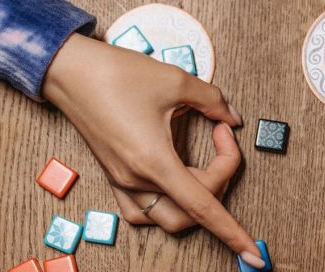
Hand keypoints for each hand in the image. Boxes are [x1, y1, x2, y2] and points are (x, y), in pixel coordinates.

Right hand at [42, 34, 265, 268]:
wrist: (70, 71)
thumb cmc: (116, 74)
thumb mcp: (175, 80)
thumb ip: (212, 101)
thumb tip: (231, 117)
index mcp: (153, 162)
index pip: (203, 208)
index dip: (232, 233)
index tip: (255, 256)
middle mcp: (136, 180)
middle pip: (191, 211)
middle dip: (218, 180)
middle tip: (221, 133)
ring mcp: (122, 181)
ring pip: (167, 217)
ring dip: (194, 198)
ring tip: (202, 156)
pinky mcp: (113, 175)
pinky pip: (143, 210)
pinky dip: (167, 203)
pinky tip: (176, 176)